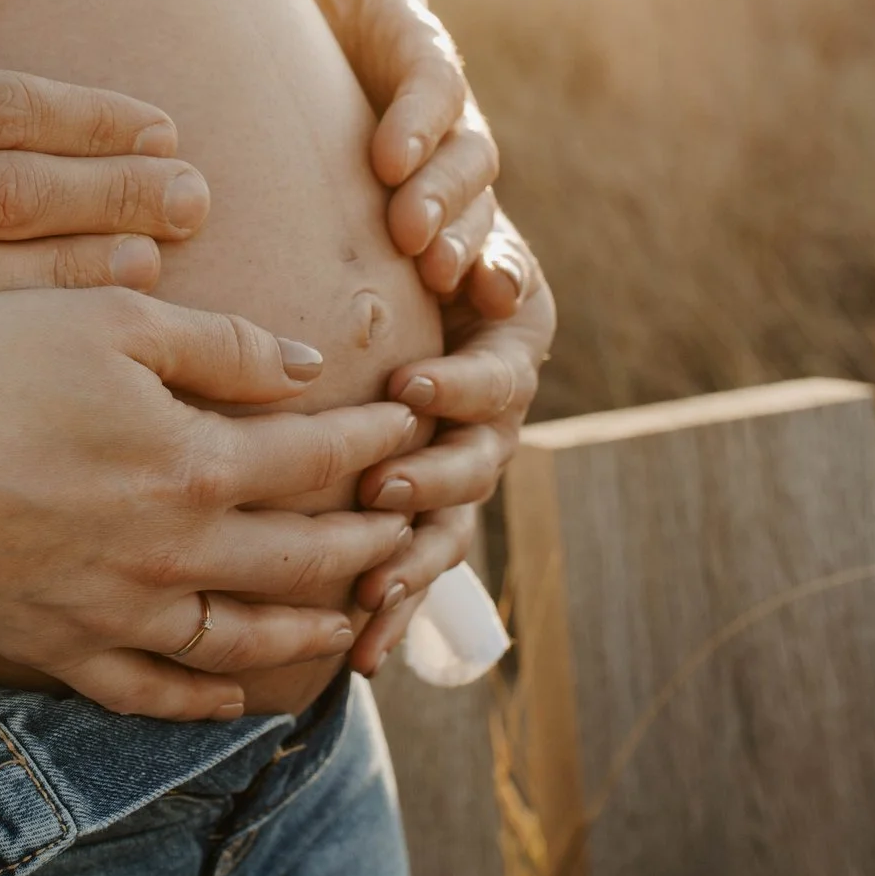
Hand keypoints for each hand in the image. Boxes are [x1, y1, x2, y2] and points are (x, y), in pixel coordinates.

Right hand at [0, 287, 422, 720]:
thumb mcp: (108, 321)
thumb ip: (219, 346)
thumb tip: (308, 369)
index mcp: (193, 463)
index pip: (314, 457)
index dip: (372, 442)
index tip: (411, 428)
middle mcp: (169, 553)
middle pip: (298, 558)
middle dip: (367, 542)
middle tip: (410, 532)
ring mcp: (113, 612)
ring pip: (238, 638)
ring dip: (307, 629)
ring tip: (350, 620)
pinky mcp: (53, 645)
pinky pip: (147, 692)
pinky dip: (202, 699)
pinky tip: (233, 697)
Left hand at [255, 0, 497, 294]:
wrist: (332, 68)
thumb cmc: (323, 19)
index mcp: (425, 59)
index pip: (434, 86)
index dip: (419, 121)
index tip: (385, 156)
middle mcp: (456, 126)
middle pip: (469, 163)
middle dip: (444, 197)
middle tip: (408, 232)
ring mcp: (458, 184)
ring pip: (481, 219)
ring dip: (461, 247)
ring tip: (429, 275)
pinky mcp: (449, 233)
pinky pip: (485, 268)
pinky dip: (487, 290)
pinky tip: (477, 311)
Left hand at [348, 216, 554, 671]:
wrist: (412, 247)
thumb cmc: (426, 223)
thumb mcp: (455, 221)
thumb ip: (477, 246)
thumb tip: (489, 280)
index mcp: (509, 341)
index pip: (497, 375)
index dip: (458, 386)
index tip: (408, 384)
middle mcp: (495, 412)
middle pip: (480, 462)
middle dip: (434, 480)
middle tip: (384, 485)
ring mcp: (463, 466)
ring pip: (451, 527)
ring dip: (415, 558)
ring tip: (372, 586)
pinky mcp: (427, 511)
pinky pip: (417, 567)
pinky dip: (395, 610)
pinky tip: (364, 654)